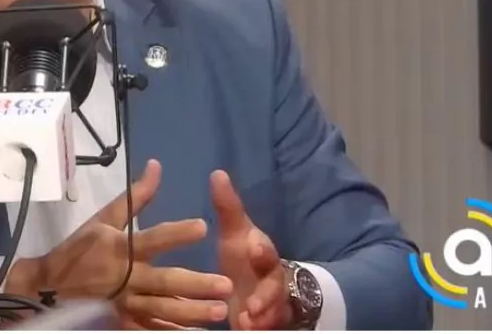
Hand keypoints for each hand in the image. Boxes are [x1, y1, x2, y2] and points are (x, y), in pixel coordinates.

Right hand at [7, 160, 232, 328]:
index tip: (203, 227)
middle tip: (226, 285)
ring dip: (191, 312)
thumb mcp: (104, 218)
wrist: (50, 285)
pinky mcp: (122, 321)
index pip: (153, 238)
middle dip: (196, 284)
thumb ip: (135, 197)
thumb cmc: (80, 248)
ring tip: (219, 313)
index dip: (177, 233)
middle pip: (165, 282)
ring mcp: (125, 303)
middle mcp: (126, 276)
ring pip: (162, 309)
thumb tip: (157, 167)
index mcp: (121, 248)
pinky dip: (169, 331)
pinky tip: (193, 332)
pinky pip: (149, 329)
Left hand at [211, 170, 292, 329]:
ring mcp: (271, 302)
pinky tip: (244, 329)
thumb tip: (217, 173)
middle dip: (267, 295)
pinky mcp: (267, 321)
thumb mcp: (235, 232)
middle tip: (252, 303)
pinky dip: (258, 328)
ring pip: (273, 311)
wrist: (260, 286)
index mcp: (263, 253)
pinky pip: (268, 326)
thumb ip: (227, 208)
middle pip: (275, 287)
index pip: (266, 251)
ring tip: (247, 321)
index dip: (261, 251)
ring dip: (261, 317)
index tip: (252, 248)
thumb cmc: (244, 254)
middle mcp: (271, 279)